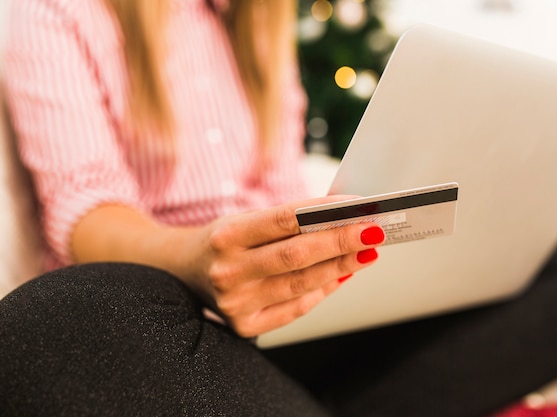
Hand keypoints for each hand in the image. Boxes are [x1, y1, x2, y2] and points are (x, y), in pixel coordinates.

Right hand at [180, 196, 384, 337]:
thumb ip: (286, 222)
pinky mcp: (243, 326)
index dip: (324, 214)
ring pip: (300, 284)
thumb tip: (340, 219)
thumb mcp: (243, 221)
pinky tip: (342, 276)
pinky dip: (323, 291)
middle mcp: (228, 271)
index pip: (284, 220)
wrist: (181, 271)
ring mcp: (235, 303)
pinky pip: (294, 309)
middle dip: (341, 242)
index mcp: (226, 236)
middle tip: (373, 232)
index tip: (356, 207)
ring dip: (340, 268)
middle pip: (296, 255)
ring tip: (366, 253)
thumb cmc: (221, 241)